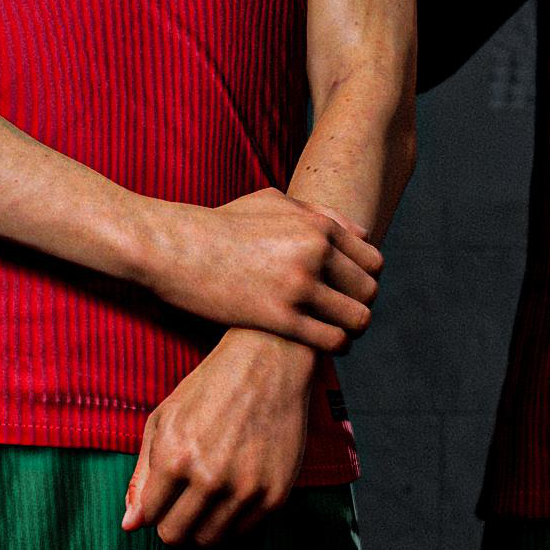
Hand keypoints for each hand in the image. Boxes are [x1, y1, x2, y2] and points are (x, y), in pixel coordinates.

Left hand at [122, 329, 316, 545]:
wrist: (269, 363)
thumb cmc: (210, 388)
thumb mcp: (163, 421)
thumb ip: (142, 474)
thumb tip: (130, 524)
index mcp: (174, 457)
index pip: (150, 517)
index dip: (153, 509)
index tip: (165, 496)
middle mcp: (209, 478)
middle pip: (176, 535)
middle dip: (174, 523)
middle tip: (184, 502)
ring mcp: (245, 488)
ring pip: (209, 539)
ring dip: (203, 525)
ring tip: (209, 498)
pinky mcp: (275, 494)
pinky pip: (243, 531)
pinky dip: (233, 519)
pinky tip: (234, 492)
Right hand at [150, 184, 381, 345]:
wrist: (176, 247)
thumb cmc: (221, 224)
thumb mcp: (273, 202)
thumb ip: (319, 213)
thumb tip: (358, 232)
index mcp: (319, 226)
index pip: (373, 262)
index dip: (366, 280)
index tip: (351, 291)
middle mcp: (315, 253)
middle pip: (368, 291)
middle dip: (359, 305)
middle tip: (343, 315)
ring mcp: (298, 285)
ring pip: (357, 318)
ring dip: (352, 330)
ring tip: (338, 333)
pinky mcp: (278, 316)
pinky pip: (330, 340)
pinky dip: (335, 346)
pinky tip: (325, 347)